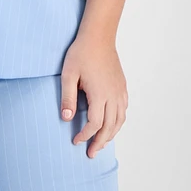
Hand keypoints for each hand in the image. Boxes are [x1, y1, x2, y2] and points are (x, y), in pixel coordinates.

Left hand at [59, 33, 127, 157]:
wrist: (98, 36)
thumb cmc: (81, 52)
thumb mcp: (69, 74)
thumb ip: (68, 96)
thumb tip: (66, 118)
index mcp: (100, 94)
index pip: (94, 124)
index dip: (85, 135)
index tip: (76, 141)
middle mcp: (113, 95)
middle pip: (110, 127)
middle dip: (100, 142)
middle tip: (91, 153)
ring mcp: (120, 91)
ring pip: (120, 120)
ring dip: (111, 135)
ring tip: (101, 143)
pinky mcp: (122, 86)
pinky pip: (124, 110)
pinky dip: (118, 122)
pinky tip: (112, 124)